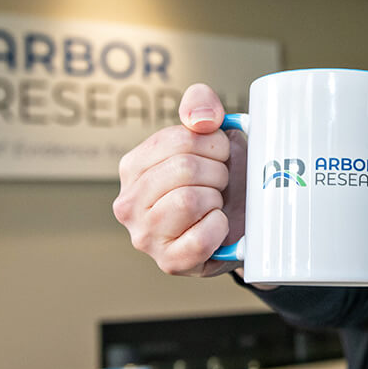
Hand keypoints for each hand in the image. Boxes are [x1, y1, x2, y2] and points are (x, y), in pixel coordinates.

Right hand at [112, 83, 246, 276]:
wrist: (239, 220)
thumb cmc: (219, 177)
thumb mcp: (211, 133)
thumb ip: (200, 105)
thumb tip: (201, 118)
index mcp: (133, 166)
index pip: (179, 139)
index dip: (213, 144)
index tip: (219, 154)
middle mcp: (128, 202)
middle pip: (184, 168)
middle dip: (217, 171)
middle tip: (220, 181)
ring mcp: (145, 235)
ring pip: (189, 200)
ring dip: (216, 199)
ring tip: (215, 202)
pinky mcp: (169, 262)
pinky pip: (201, 237)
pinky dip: (220, 227)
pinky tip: (217, 224)